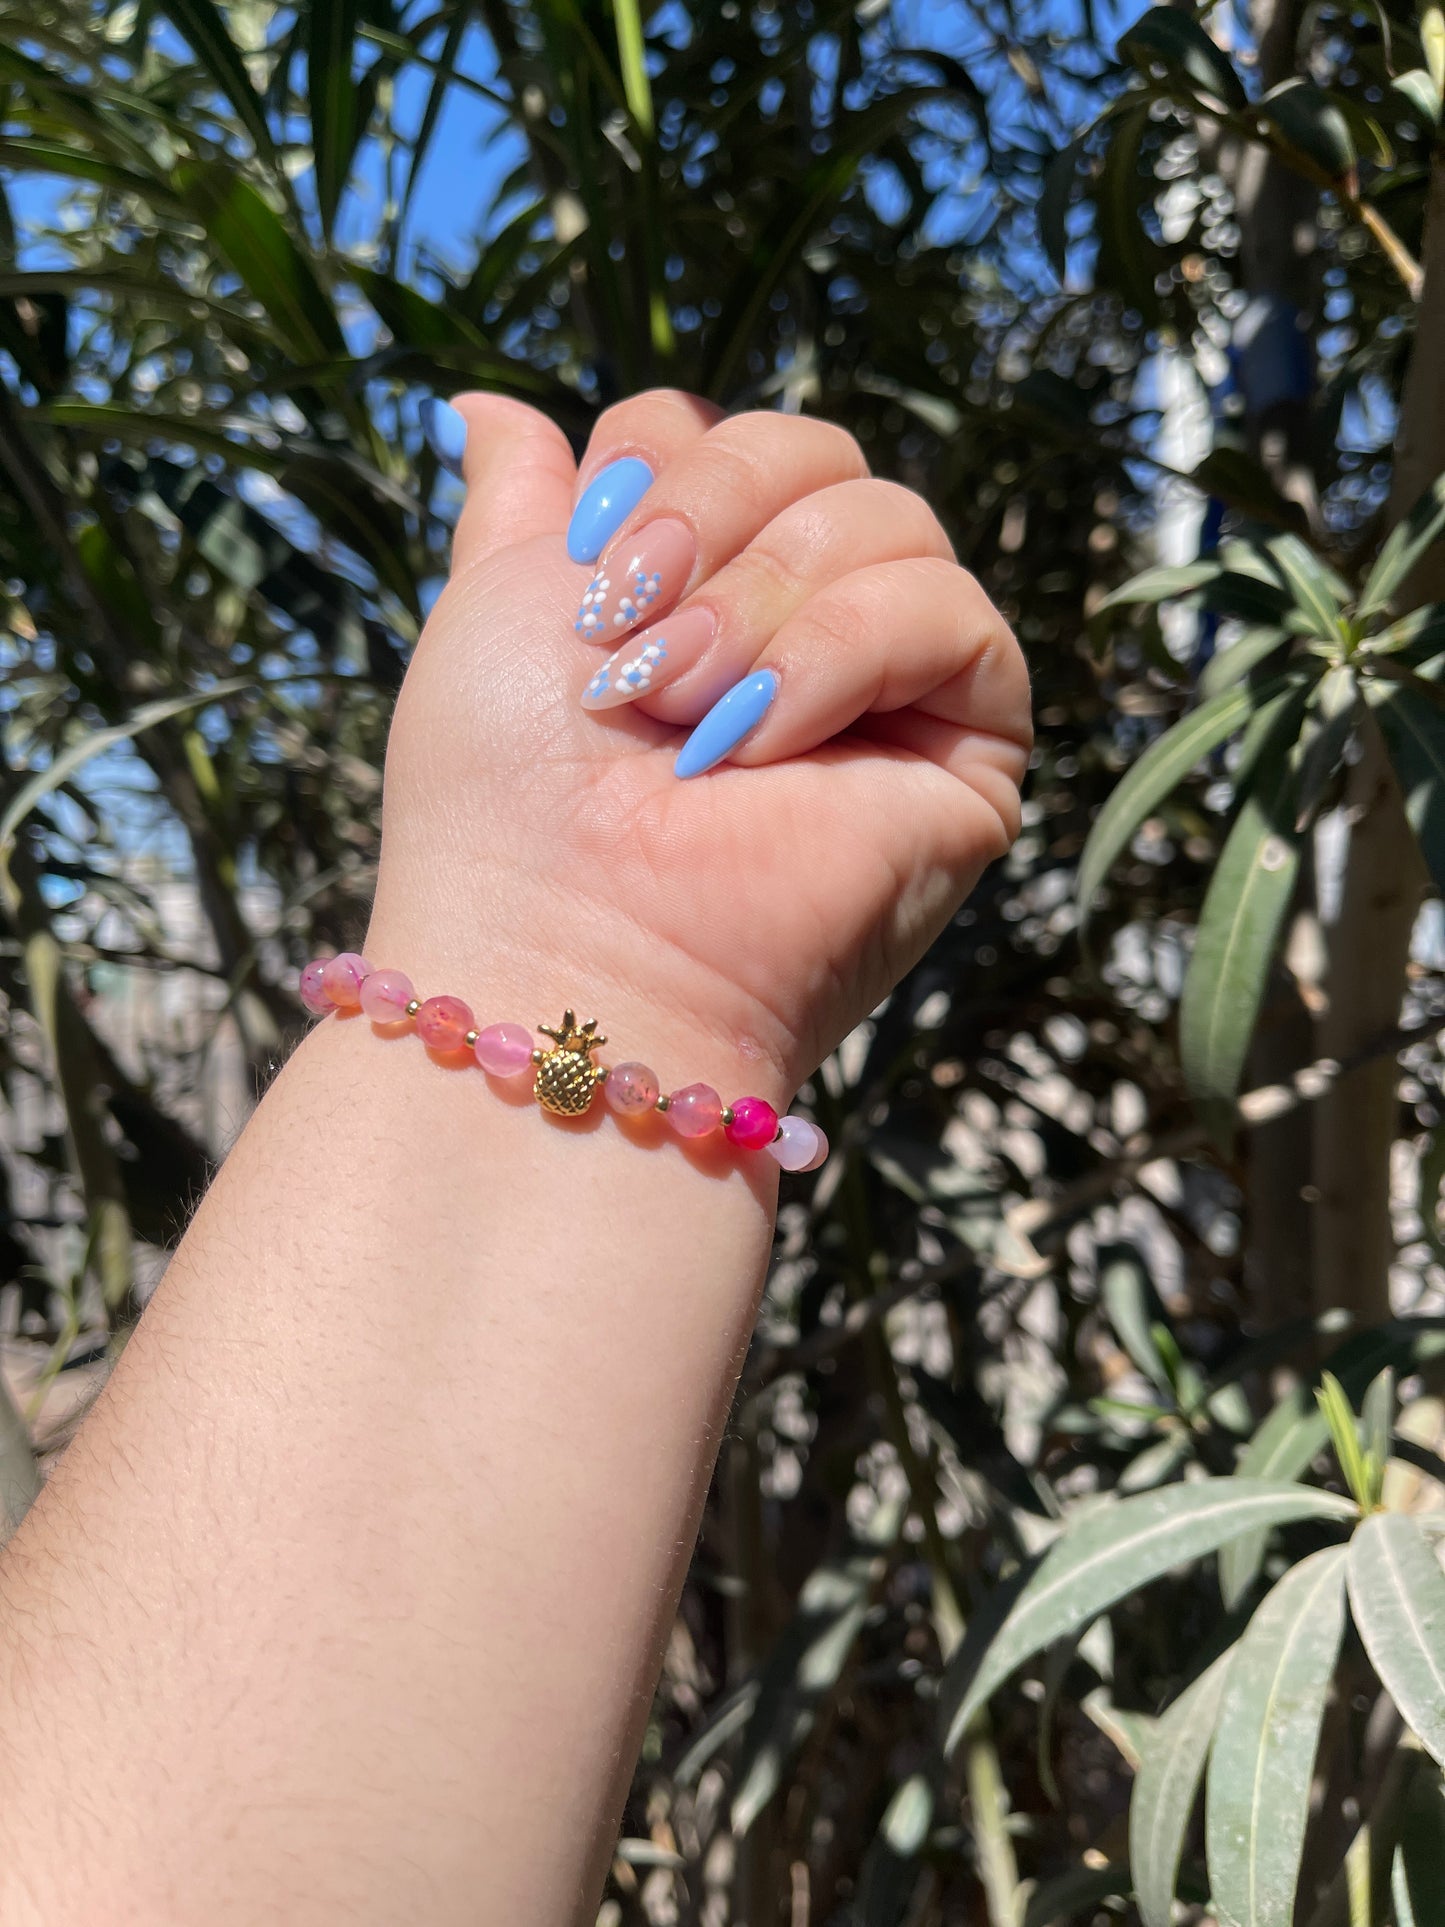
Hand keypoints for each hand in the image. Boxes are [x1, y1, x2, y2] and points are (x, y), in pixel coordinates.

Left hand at [366, 390, 1031, 1099]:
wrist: (565, 945)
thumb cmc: (506, 799)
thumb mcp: (496, 609)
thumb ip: (518, 500)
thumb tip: (484, 400)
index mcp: (700, 586)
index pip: (722, 428)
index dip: (658, 467)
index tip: (588, 572)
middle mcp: (800, 623)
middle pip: (813, 449)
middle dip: (708, 521)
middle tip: (630, 646)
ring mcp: (890, 686)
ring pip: (887, 516)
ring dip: (761, 608)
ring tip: (688, 718)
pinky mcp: (968, 747)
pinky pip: (951, 614)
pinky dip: (840, 656)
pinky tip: (763, 745)